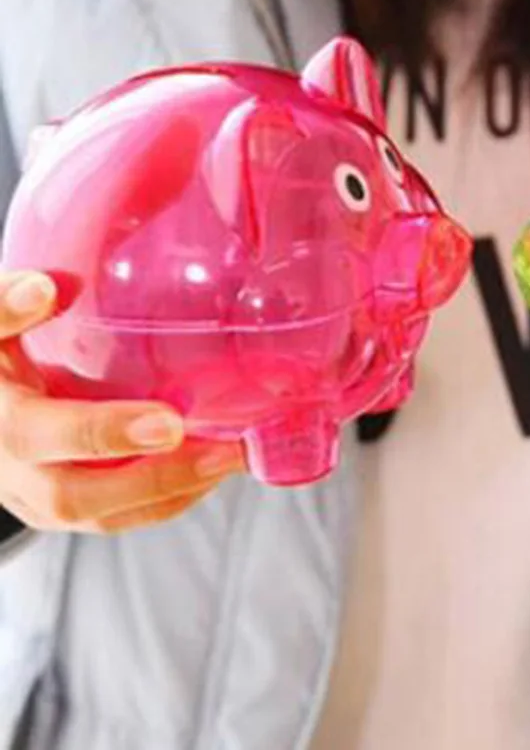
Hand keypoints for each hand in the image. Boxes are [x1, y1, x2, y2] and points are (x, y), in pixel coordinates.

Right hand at [0, 271, 243, 534]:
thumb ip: (8, 308)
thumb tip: (45, 288)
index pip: (36, 430)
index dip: (99, 429)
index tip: (167, 421)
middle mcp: (11, 468)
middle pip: (73, 492)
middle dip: (149, 471)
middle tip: (210, 443)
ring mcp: (36, 497)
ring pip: (102, 512)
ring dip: (174, 488)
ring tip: (233, 455)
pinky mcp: (66, 508)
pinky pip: (121, 516)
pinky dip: (173, 495)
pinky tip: (216, 465)